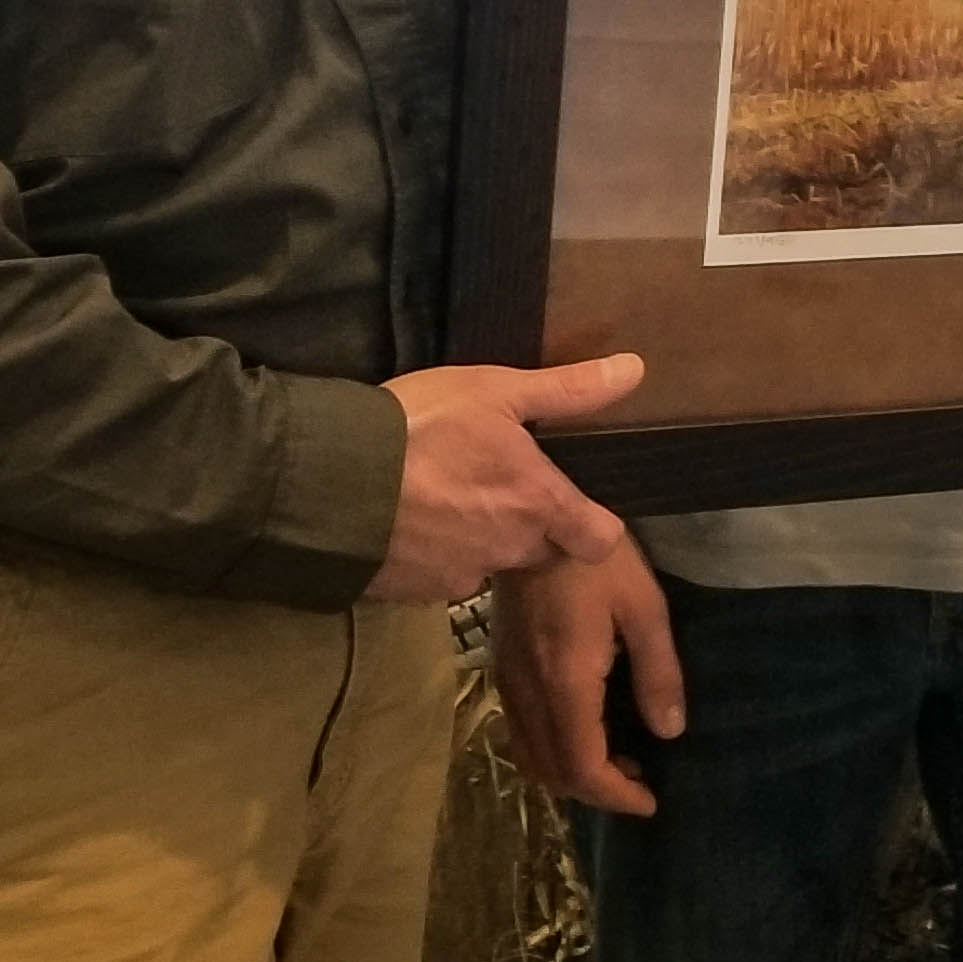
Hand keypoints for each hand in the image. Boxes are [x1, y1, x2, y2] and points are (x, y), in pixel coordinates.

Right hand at [363, 353, 644, 603]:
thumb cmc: (422, 428)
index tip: (577, 502)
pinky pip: (438, 575)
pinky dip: (432, 553)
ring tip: (445, 497)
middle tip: (498, 485)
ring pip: (488, 562)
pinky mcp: (412, 592)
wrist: (326, 482)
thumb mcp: (495, 390)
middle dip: (530, 525)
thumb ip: (567, 389)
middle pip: (542, 550)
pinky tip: (409, 520)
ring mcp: (458, 577)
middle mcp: (509, 550)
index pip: (600, 541)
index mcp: (539, 505)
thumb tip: (636, 370)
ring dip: (478, 538)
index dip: (595, 525)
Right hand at [491, 537, 683, 816]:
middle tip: (640, 782)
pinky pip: (520, 733)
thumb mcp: (643, 607)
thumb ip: (658, 672)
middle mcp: (528, 694)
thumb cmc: (597, 560)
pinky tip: (581, 731)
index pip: (582, 767)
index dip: (615, 795)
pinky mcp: (501, 669)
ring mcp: (508, 683)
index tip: (649, 802)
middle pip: (554, 771)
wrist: (533, 523)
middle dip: (597, 790)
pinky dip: (550, 751)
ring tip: (617, 760)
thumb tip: (671, 732)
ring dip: (571, 773)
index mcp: (566, 684)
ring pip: (531, 757)